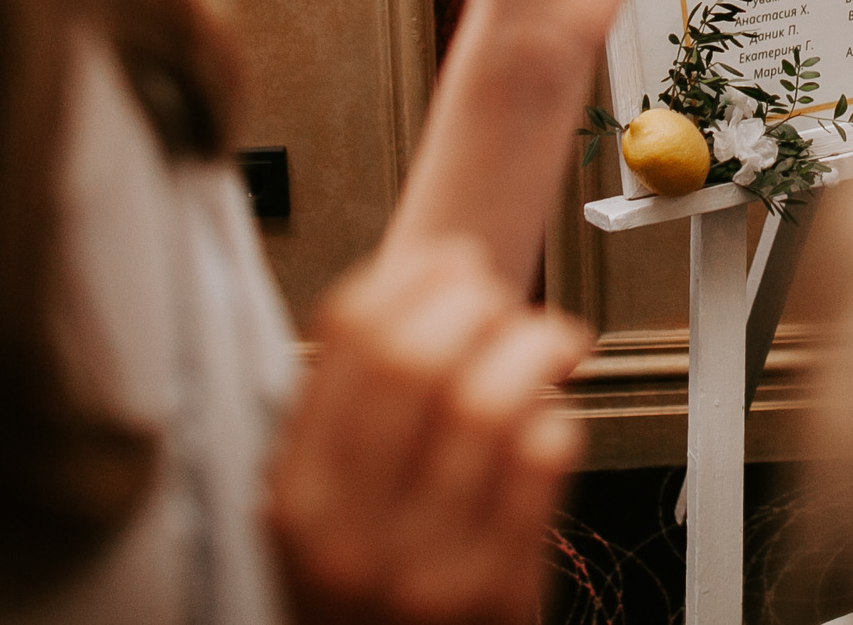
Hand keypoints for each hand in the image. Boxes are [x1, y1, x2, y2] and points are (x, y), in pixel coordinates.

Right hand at [270, 238, 588, 624]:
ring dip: (531, 346)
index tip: (447, 262)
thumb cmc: (370, 605)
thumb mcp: (325, 518)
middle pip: (414, 359)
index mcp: (296, 497)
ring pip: (486, 402)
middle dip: (473, 302)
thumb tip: (419, 288)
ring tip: (549, 339)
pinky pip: (537, 463)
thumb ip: (350, 422)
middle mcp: (349, 533)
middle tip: (501, 298)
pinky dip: (556, 417)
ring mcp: (422, 566)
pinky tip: (554, 414)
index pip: (345, 343)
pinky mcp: (494, 591)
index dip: (409, 278)